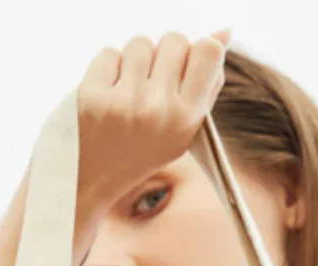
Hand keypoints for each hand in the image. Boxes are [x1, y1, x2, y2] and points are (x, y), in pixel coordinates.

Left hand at [75, 29, 231, 207]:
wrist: (95, 179)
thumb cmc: (143, 149)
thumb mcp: (183, 128)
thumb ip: (206, 84)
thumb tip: (223, 33)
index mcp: (187, 119)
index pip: (208, 51)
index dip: (197, 50)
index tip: (185, 65)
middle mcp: (159, 109)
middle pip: (174, 39)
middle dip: (164, 54)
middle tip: (152, 83)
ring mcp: (125, 102)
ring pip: (141, 43)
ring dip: (135, 60)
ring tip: (129, 90)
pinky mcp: (94, 95)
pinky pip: (110, 53)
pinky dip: (109, 68)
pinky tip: (109, 94)